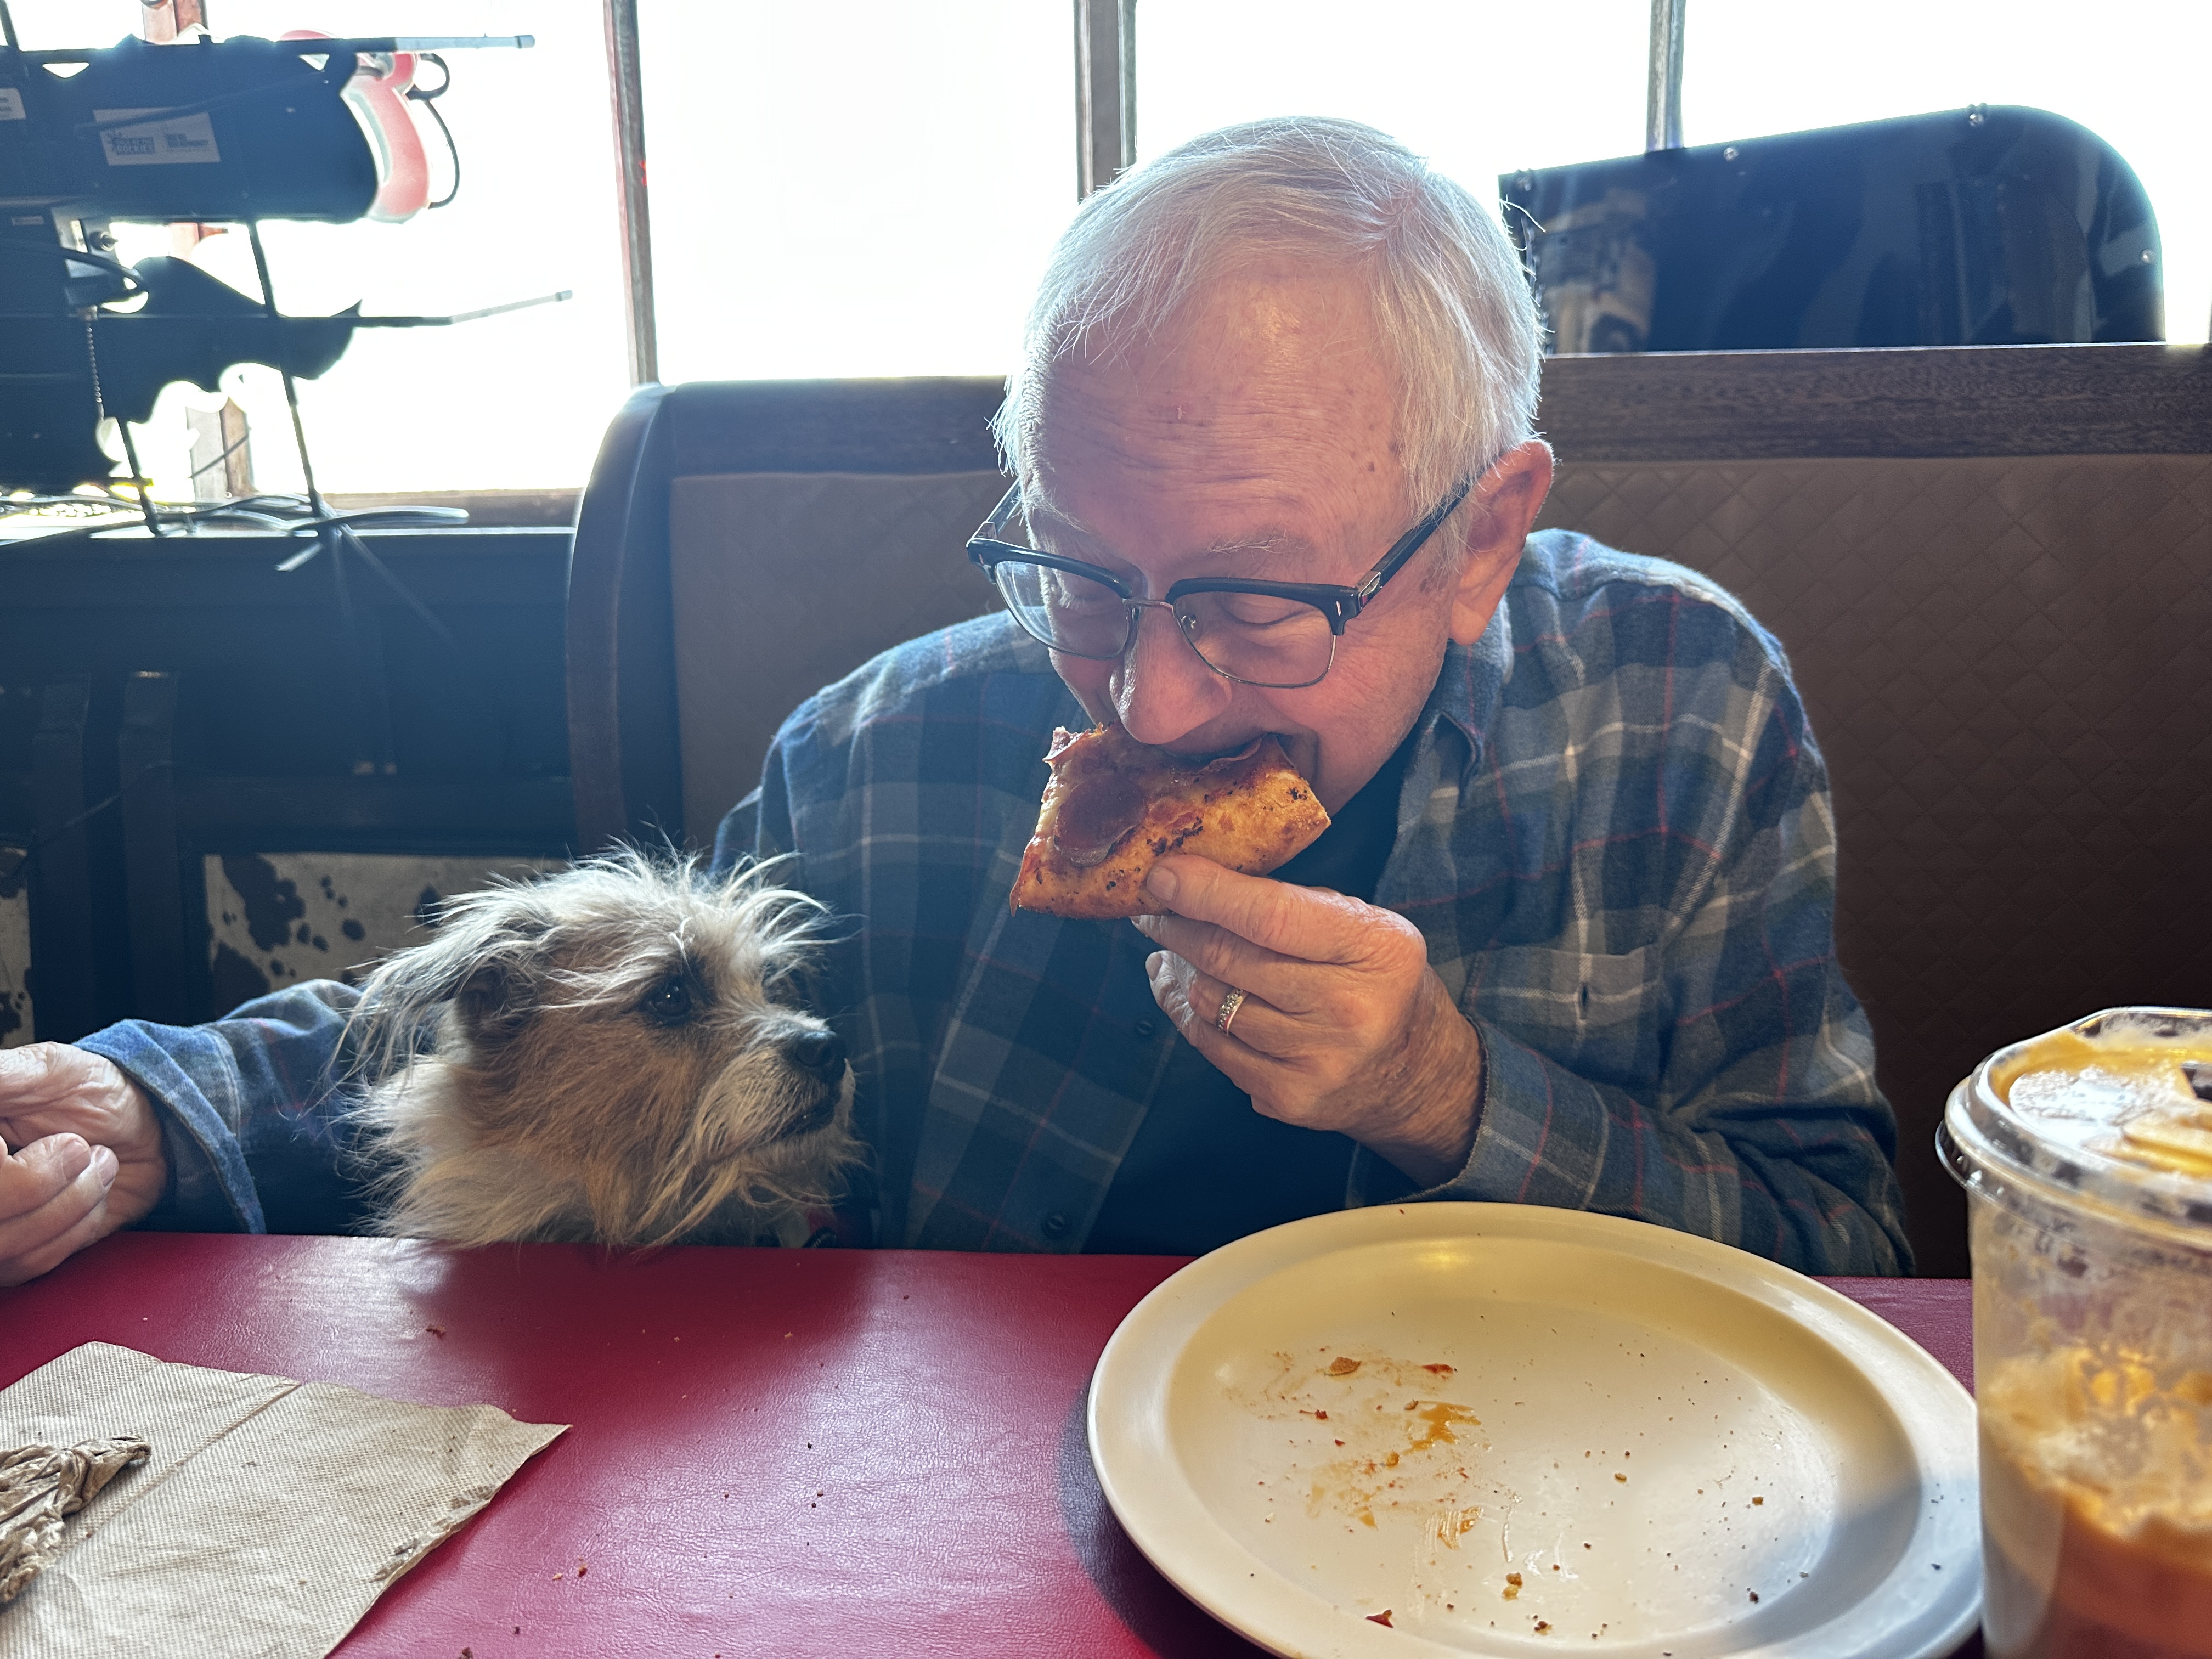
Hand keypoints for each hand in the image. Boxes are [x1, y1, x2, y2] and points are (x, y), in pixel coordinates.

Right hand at [0, 1045, 166, 1286]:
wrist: (142, 1130)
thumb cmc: (91, 1091)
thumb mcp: (46, 1068)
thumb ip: (3, 1076)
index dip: (14, 1172)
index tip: (36, 1141)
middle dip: (44, 1180)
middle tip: (80, 1148)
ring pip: (6, 1245)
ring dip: (72, 1202)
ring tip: (94, 1166)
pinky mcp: (13, 1256)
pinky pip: (30, 1263)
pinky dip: (76, 1229)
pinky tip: (90, 1197)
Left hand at [1133, 855, 1483, 1187]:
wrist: (1418, 1075)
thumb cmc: (1379, 982)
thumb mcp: (1364, 927)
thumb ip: (1294, 905)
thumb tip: (1198, 882)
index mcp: (1374, 948)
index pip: (1271, 916)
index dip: (1206, 892)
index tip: (1161, 874)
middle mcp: (1347, 1009)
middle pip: (1229, 959)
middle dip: (1177, 927)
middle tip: (1152, 909)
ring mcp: (1315, 1061)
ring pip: (1211, 1004)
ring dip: (1179, 970)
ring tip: (1170, 949)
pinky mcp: (1287, 1097)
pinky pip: (1212, 1047)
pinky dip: (1186, 1013)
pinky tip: (1180, 989)